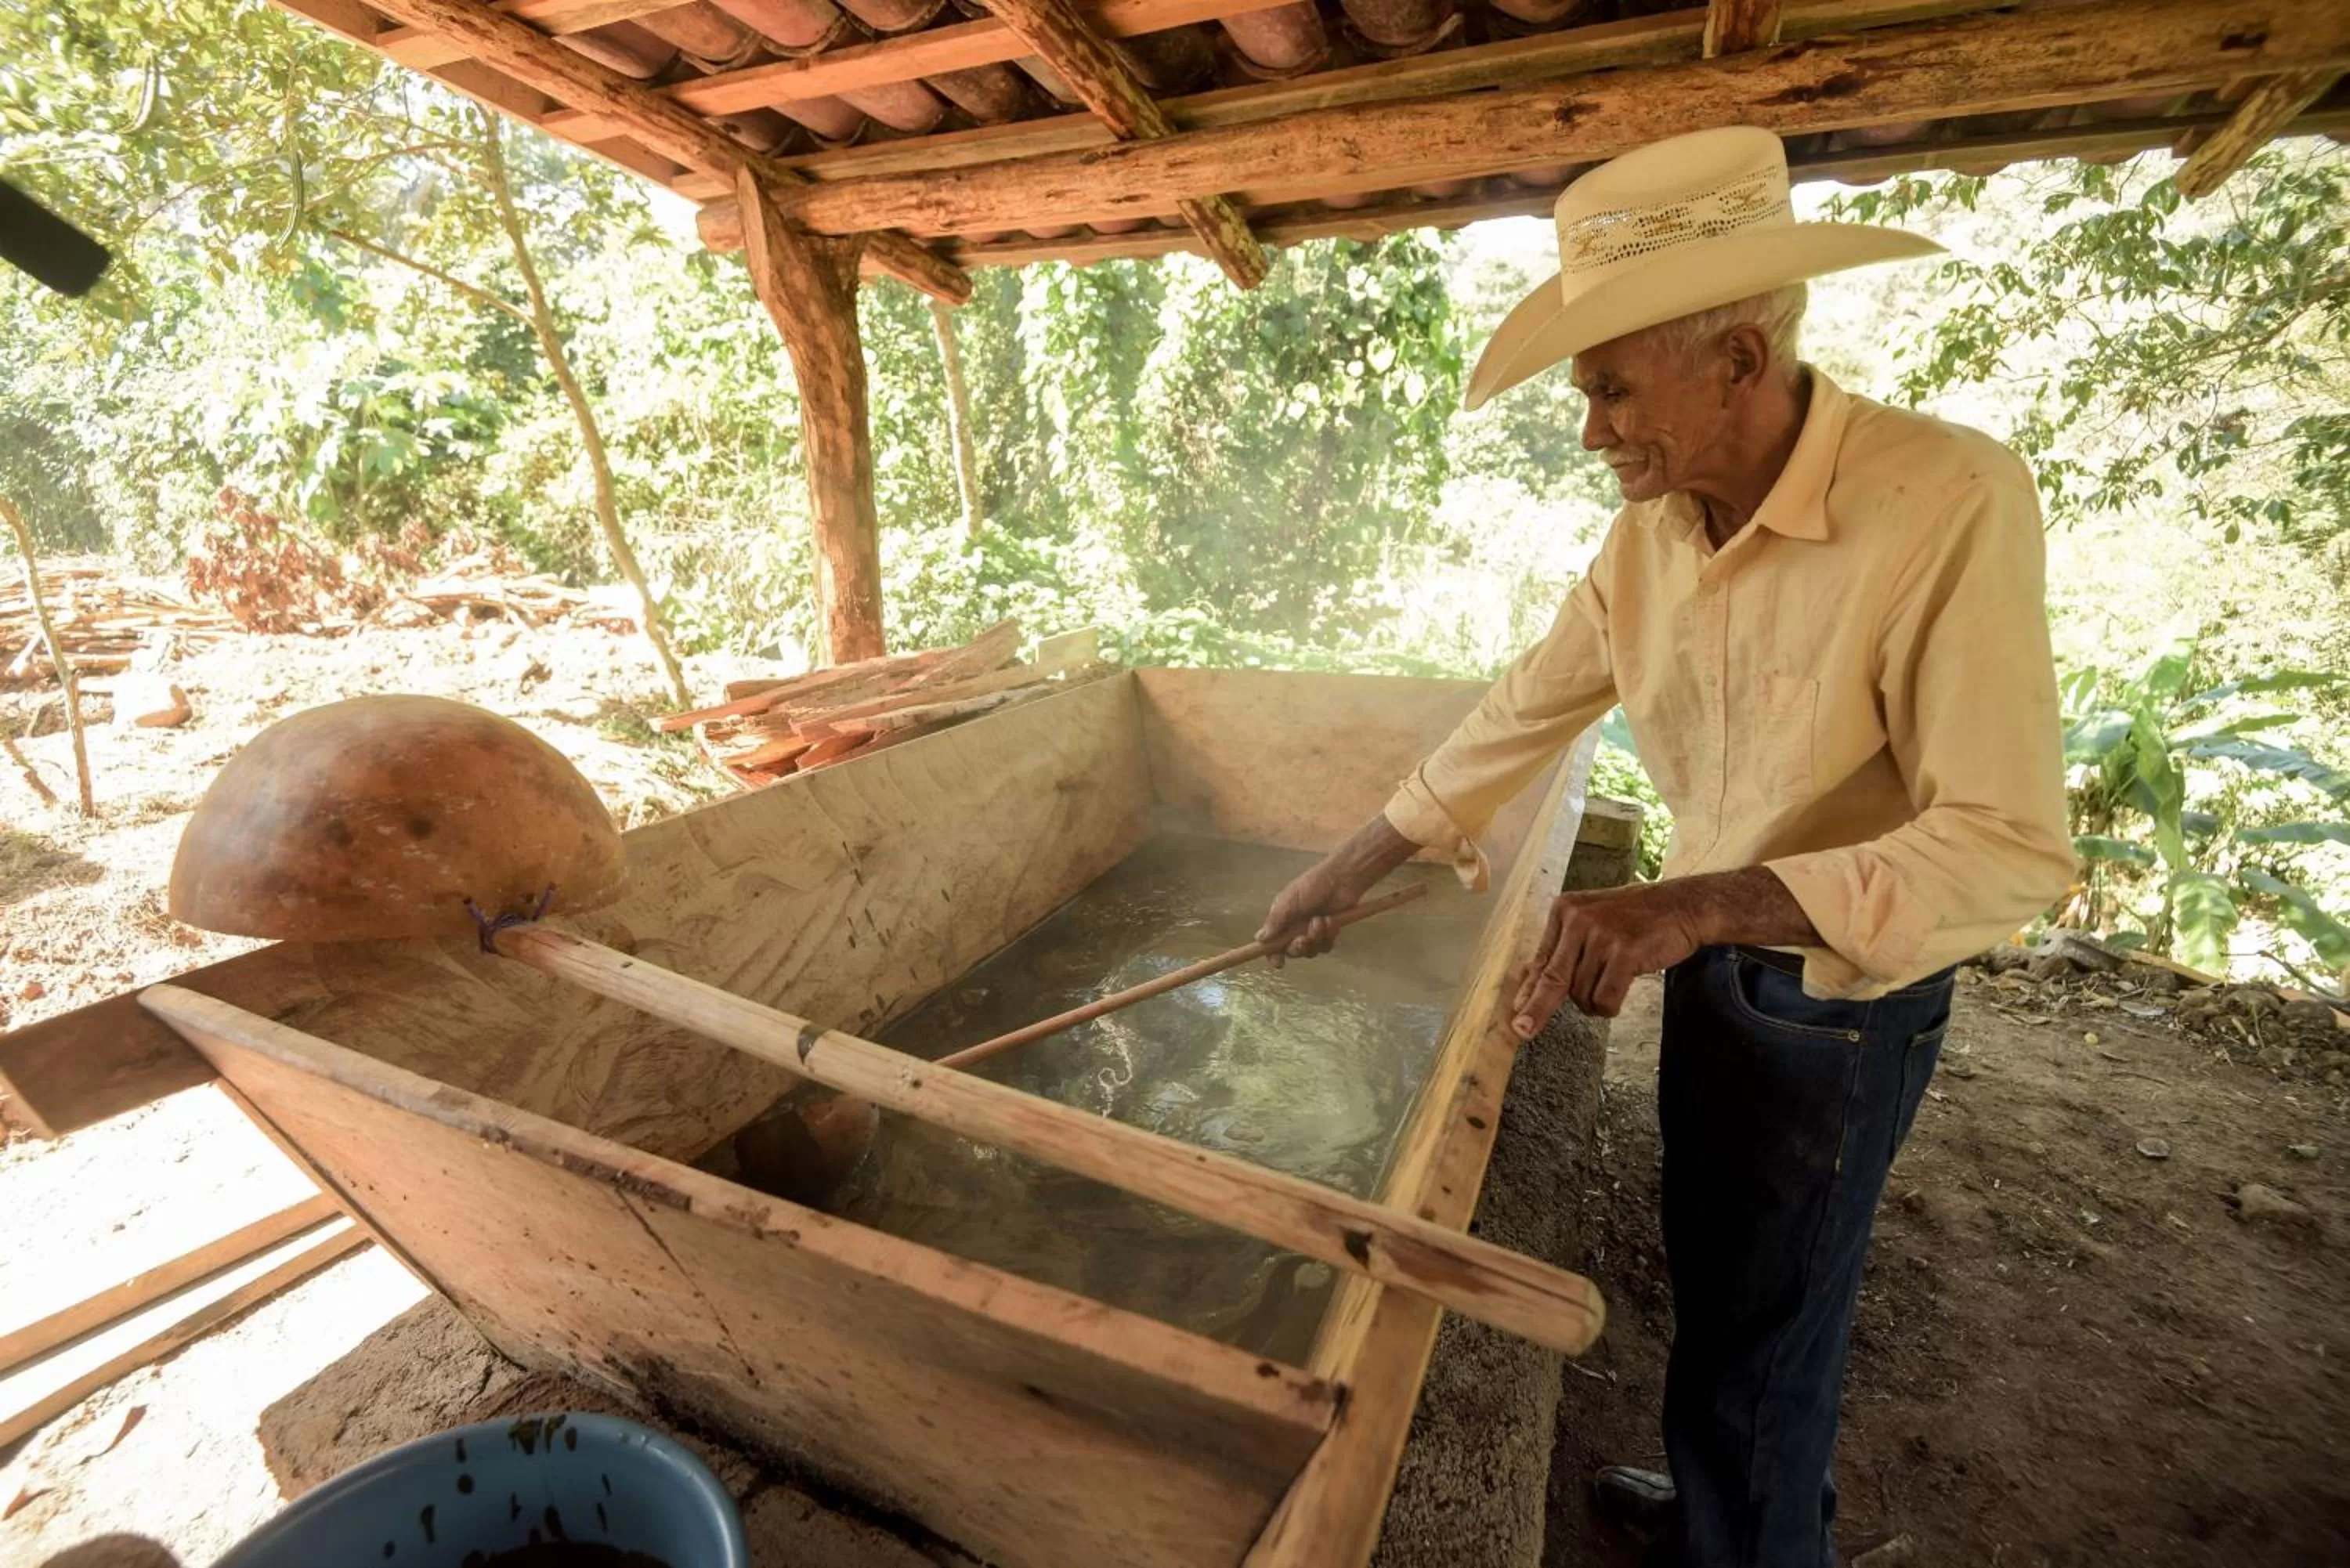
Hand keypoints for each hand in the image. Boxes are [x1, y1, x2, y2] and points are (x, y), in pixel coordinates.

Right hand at [1257, 814, 1422, 966]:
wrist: (1342, 880)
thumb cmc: (1312, 886)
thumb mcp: (1289, 901)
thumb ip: (1275, 921)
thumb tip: (1259, 939)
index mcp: (1282, 920)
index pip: (1272, 944)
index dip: (1273, 955)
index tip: (1278, 962)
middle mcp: (1295, 928)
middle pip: (1292, 951)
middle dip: (1299, 947)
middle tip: (1304, 938)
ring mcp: (1312, 931)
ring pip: (1311, 951)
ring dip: (1316, 938)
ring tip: (1321, 920)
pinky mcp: (1329, 933)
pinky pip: (1326, 946)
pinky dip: (1329, 936)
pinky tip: (1332, 921)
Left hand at [1511, 881, 1709, 1031]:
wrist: (1682, 905)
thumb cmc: (1635, 918)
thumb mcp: (1592, 921)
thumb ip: (1565, 949)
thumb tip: (1531, 985)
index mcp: (1565, 910)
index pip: (1542, 960)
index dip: (1528, 991)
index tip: (1515, 1012)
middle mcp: (1578, 919)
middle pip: (1553, 978)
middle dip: (1537, 1008)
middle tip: (1523, 1030)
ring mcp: (1601, 934)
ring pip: (1582, 993)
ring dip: (1595, 1001)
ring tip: (1614, 981)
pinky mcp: (1625, 951)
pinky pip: (1605, 997)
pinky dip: (1610, 1006)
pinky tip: (1621, 991)